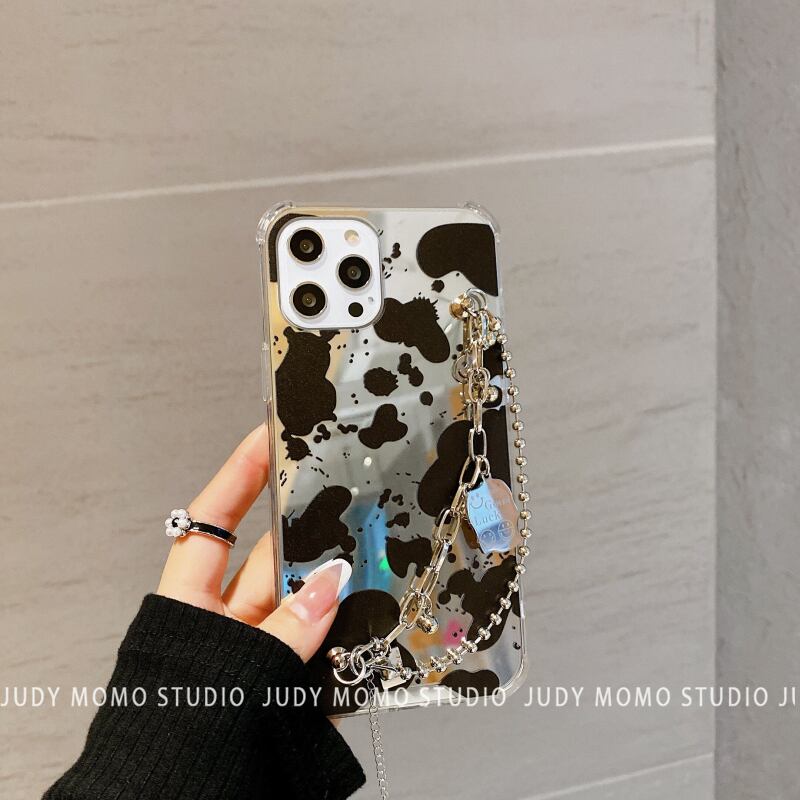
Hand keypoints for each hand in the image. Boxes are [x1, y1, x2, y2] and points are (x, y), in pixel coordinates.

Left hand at [157, 423, 349, 661]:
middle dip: (306, 531)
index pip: (210, 522)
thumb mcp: (233, 673)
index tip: (265, 435)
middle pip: (267, 558)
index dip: (238, 476)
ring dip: (331, 585)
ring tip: (372, 555)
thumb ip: (288, 631)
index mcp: (188, 607)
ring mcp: (254, 647)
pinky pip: (317, 637)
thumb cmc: (182, 741)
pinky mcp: (282, 676)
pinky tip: (372, 608)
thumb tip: (333, 580)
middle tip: (344, 492)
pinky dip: (341, 624)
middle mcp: (221, 619)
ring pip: (298, 598)